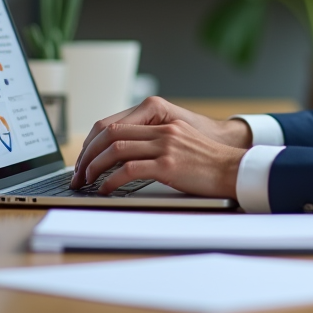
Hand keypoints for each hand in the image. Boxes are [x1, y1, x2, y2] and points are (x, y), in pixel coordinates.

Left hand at [72, 96, 249, 174]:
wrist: (234, 169)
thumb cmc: (209, 163)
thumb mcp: (182, 144)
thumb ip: (158, 144)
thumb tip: (127, 160)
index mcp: (162, 124)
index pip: (116, 124)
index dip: (94, 141)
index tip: (84, 159)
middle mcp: (162, 131)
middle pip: (110, 133)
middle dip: (87, 154)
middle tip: (78, 174)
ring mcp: (165, 146)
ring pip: (116, 150)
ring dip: (94, 167)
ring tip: (86, 182)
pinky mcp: (168, 164)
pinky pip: (129, 170)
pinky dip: (111, 180)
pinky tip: (105, 189)